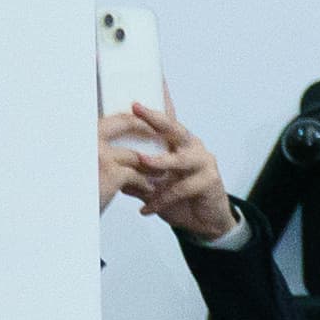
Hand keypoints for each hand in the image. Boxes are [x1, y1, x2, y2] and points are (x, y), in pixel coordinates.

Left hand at [100, 102, 238, 243]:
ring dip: (160, 161)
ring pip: (180, 159)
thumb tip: (109, 167)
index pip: (166, 121)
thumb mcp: (153, 184)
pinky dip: (162, 199)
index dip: (154, 106)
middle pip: (175, 128)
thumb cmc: (181, 199)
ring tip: (143, 161)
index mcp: (179, 143)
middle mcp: (193, 148)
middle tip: (136, 108)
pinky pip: (182, 188)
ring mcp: (204, 162)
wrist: (206, 223)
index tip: (135, 95)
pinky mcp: (210, 181)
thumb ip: (135, 174)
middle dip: (155, 118)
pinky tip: (146, 208)